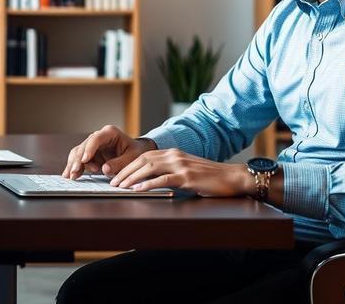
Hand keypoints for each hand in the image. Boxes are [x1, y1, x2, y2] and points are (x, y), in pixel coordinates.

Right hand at [61, 125, 155, 179]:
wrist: (137, 153)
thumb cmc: (136, 152)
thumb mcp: (133, 158)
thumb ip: (120, 163)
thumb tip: (105, 169)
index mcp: (110, 132)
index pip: (95, 138)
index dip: (89, 149)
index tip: (84, 160)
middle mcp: (99, 137)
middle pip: (84, 146)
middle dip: (78, 159)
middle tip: (75, 171)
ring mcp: (93, 145)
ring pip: (78, 152)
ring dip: (74, 164)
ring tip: (73, 176)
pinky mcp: (90, 154)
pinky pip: (79, 159)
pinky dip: (74, 166)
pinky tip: (68, 175)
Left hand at [109, 149, 253, 196]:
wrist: (232, 178)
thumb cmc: (210, 178)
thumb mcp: (186, 171)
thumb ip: (170, 172)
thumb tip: (150, 181)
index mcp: (173, 153)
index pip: (144, 157)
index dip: (128, 166)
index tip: (116, 176)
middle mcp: (175, 155)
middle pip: (143, 160)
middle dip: (125, 172)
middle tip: (112, 182)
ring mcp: (181, 165)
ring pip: (150, 168)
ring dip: (132, 178)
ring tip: (120, 186)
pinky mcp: (187, 177)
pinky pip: (163, 179)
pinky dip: (148, 184)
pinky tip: (138, 190)